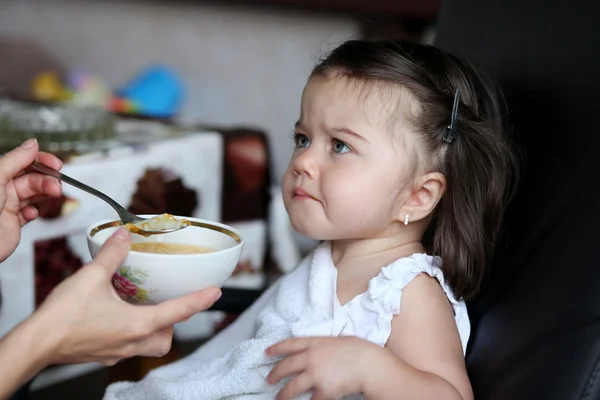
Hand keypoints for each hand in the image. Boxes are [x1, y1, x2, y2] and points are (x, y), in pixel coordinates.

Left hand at [0, 138, 62, 261]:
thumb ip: (15, 160)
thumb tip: (32, 144)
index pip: (23, 161)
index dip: (41, 160)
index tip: (55, 163)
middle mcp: (2, 189)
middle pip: (32, 178)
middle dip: (47, 180)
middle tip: (56, 185)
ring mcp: (8, 205)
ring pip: (33, 194)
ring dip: (46, 194)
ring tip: (54, 195)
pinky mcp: (13, 222)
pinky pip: (29, 213)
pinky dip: (35, 212)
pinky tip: (33, 212)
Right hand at [30, 227, 221, 365]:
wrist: (35, 343)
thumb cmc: (63, 316)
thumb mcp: (92, 276)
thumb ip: (112, 254)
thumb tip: (124, 236)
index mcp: (137, 325)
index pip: (179, 312)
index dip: (200, 300)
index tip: (216, 292)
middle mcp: (131, 343)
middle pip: (166, 337)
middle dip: (173, 321)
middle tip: (168, 302)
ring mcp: (116, 352)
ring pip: (148, 345)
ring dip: (153, 328)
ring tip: (144, 308)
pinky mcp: (102, 354)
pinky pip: (126, 346)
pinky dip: (131, 332)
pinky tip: (117, 316)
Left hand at [266, 336, 380, 399]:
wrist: (369, 364)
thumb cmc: (358, 350)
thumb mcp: (336, 341)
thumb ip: (322, 346)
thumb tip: (316, 352)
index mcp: (315, 342)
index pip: (290, 344)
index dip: (276, 348)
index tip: (267, 352)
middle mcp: (311, 358)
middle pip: (285, 366)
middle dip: (274, 374)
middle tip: (268, 379)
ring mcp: (315, 374)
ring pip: (292, 387)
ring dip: (283, 394)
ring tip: (279, 398)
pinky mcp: (323, 390)